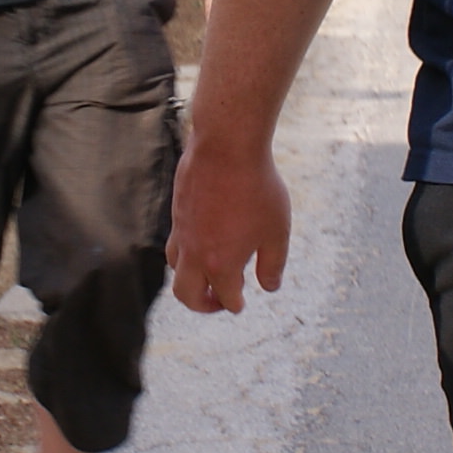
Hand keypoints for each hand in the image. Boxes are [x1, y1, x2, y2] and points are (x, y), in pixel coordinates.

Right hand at [168, 131, 290, 313]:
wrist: (227, 147)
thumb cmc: (258, 189)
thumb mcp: (276, 232)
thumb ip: (272, 265)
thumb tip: (269, 287)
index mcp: (221, 264)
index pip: (226, 298)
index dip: (235, 304)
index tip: (241, 304)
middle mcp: (195, 253)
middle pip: (186, 294)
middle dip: (202, 304)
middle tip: (218, 301)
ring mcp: (182, 232)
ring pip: (175, 268)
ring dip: (190, 278)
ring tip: (208, 274)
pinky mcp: (177, 212)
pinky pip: (175, 242)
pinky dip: (187, 252)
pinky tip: (205, 240)